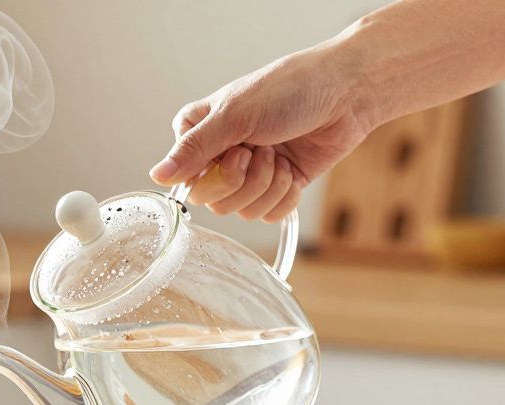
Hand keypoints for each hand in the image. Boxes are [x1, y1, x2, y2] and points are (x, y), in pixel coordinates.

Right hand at [150, 45, 374, 222]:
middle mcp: (220, 155)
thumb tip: (157, 176)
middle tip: (263, 150)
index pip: (186, 179)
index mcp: (200, 132)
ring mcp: (249, 172)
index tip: (237, 149)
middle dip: (245, 180)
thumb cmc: (290, 90)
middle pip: (212, 201)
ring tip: (281, 155)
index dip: (214, 174)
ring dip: (268, 185)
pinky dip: (284, 196)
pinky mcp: (276, 187)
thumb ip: (194, 149)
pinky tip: (294, 171)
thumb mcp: (235, 116)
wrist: (347, 93)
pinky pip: (268, 215)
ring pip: (240, 210)